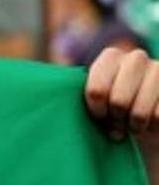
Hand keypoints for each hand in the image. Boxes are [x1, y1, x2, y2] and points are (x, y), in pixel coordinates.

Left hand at [85, 48, 158, 184]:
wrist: (146, 123)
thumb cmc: (112, 112)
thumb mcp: (91, 101)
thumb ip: (75, 93)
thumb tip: (37, 94)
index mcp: (111, 57)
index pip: (95, 90)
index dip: (96, 110)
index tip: (98, 116)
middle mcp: (136, 57)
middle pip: (118, 101)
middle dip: (116, 119)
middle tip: (117, 125)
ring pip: (140, 111)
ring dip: (135, 126)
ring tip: (134, 125)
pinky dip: (154, 127)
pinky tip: (153, 123)